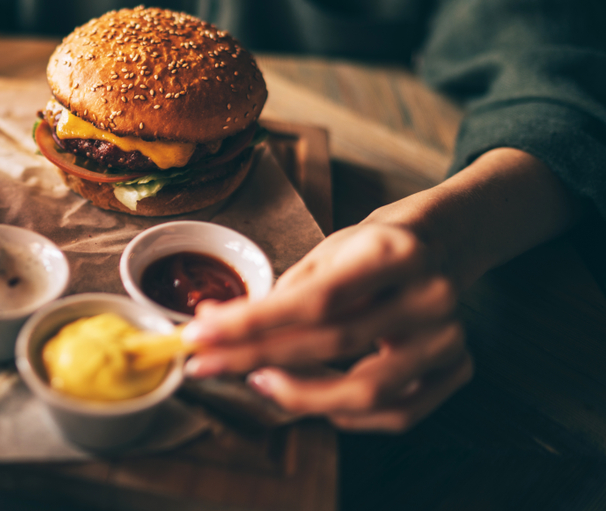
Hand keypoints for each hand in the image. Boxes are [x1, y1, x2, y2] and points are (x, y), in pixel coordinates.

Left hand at [182, 222, 472, 431]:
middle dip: (257, 357)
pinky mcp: (458, 368)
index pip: (315, 300)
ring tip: (256, 378)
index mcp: (395, 252)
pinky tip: (308, 394)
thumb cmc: (368, 251)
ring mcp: (450, 338)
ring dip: (299, 394)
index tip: (201, 334)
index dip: (253, 323)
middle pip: (333, 344)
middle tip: (207, 363)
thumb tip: (213, 326)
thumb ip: (279, 293)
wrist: (435, 247)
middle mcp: (431, 296)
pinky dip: (343, 412)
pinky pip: (394, 413)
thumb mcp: (326, 252)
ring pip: (366, 391)